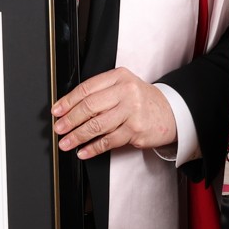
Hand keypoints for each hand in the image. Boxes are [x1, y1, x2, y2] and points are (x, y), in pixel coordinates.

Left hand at [51, 68, 176, 158]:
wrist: (171, 112)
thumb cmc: (142, 100)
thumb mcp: (124, 86)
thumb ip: (101, 92)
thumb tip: (70, 107)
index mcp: (119, 77)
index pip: (87, 88)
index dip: (68, 101)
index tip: (57, 111)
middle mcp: (126, 92)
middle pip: (90, 106)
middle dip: (70, 120)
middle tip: (59, 128)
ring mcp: (132, 112)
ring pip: (97, 125)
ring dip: (78, 136)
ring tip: (66, 142)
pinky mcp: (136, 131)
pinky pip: (109, 141)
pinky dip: (93, 148)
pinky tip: (83, 151)